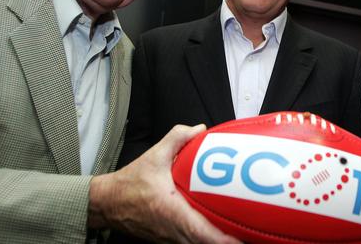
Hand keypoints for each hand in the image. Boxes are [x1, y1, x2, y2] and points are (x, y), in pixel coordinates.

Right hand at [89, 124, 240, 243]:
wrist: (107, 203)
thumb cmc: (128, 184)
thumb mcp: (153, 156)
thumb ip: (177, 138)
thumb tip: (199, 129)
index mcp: (172, 213)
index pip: (203, 234)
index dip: (225, 240)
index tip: (243, 239)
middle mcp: (173, 231)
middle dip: (230, 242)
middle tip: (253, 234)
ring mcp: (171, 239)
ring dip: (218, 242)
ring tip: (242, 234)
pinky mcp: (168, 240)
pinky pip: (191, 243)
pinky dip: (206, 240)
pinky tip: (221, 231)